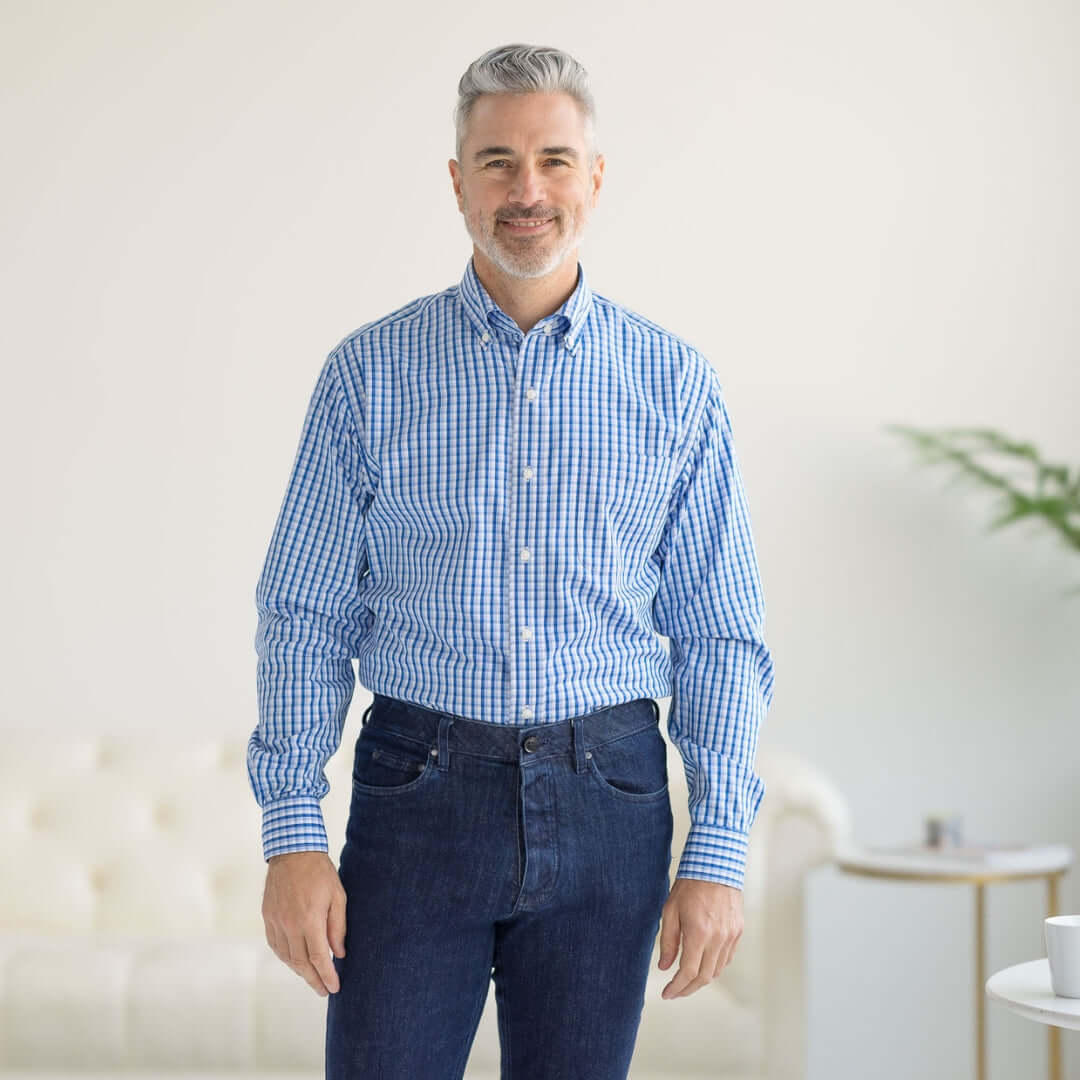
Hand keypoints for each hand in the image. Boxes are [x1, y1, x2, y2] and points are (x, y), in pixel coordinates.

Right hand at [262, 850, 346, 996]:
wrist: (293, 851)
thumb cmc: (320, 872)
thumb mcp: (337, 896)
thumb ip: (338, 927)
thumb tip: (339, 954)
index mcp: (309, 919)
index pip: (317, 958)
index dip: (326, 976)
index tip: (334, 988)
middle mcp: (290, 924)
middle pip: (300, 963)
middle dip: (313, 980)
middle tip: (324, 991)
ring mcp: (276, 921)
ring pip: (286, 957)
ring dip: (299, 971)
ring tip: (312, 978)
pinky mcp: (267, 916)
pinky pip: (275, 945)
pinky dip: (285, 957)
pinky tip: (294, 961)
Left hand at [657, 877, 742, 998]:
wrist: (716, 865)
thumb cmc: (690, 885)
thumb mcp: (670, 910)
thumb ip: (668, 941)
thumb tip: (665, 966)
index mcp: (699, 933)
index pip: (688, 972)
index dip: (677, 987)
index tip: (667, 994)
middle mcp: (718, 938)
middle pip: (705, 977)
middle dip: (688, 989)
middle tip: (675, 992)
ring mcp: (731, 936)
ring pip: (717, 970)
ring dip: (702, 980)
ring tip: (687, 980)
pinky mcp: (738, 931)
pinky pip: (727, 958)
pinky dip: (714, 966)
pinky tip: (703, 964)